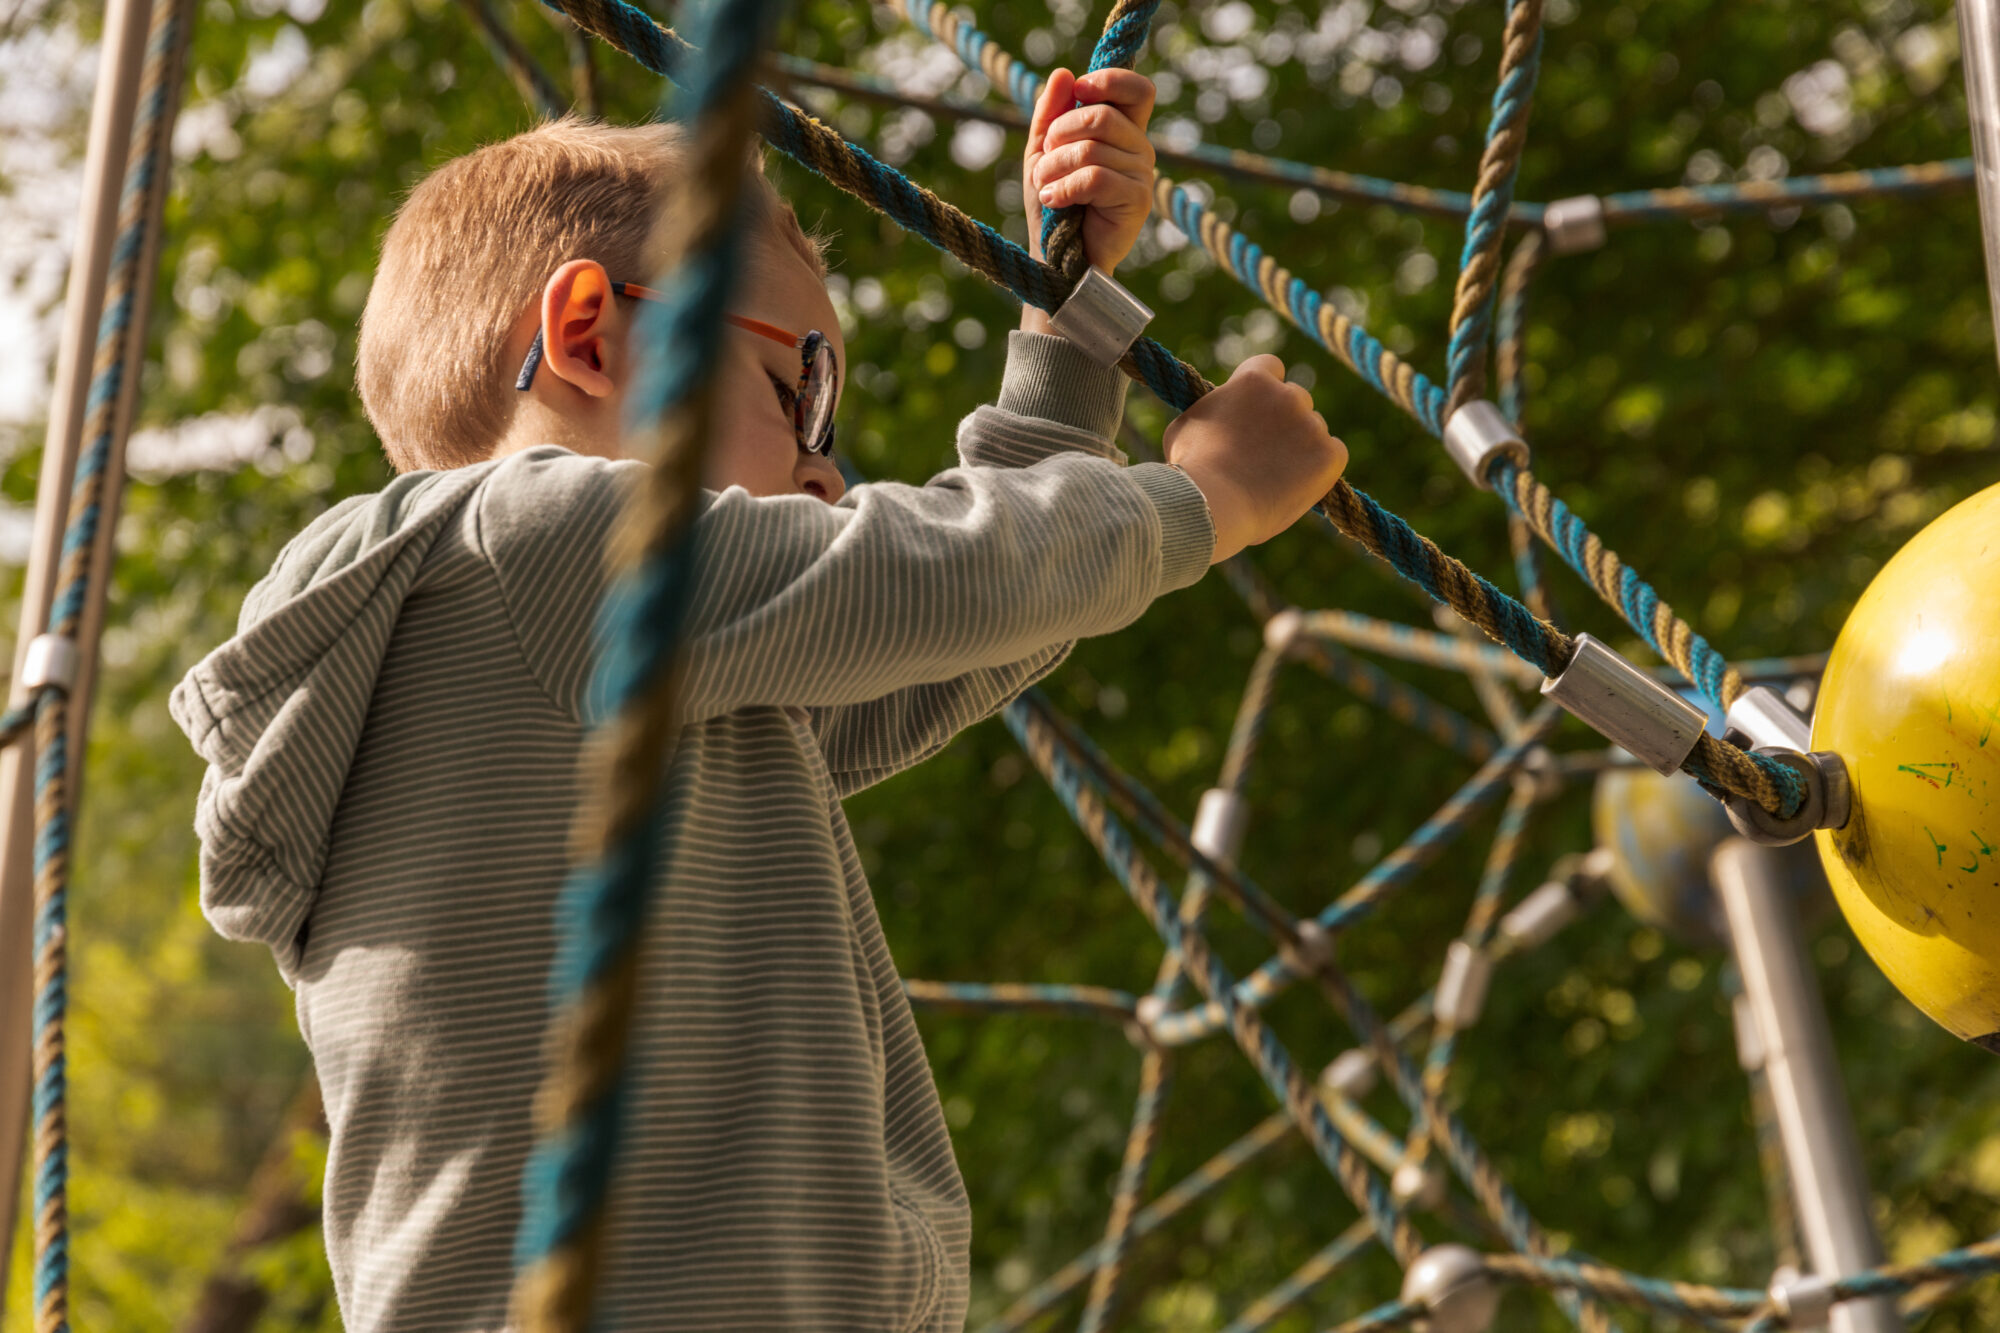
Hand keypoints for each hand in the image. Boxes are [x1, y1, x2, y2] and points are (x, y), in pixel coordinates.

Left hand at [1023, 67, 1156, 273]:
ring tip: (1044, 187)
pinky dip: (1064, 188)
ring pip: (1092, 149)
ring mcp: (1143, 175)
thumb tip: (1063, 74)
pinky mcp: (1138, 200)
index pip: (1137, 89)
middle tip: (1044, 160)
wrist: (1057, 259)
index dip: (1110, 80)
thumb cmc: (1053, 205)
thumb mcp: (1043, 152)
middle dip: (1060, 135)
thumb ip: (1051, 114)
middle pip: (1102, 116)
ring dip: (1054, 168)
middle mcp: (1139, 149)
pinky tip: (1054, 201)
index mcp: (1123, 131)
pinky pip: (1095, 177)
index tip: (1079, 92)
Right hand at [1163, 355, 1347, 563]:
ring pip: (1314, 428)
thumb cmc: (1192, 468)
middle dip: (1284, 419)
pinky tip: (1298, 483)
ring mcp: (1312, 424)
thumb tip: (1212, 412)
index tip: (1259, 407)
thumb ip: (1211, 410)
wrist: (1215, 503)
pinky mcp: (1330, 454)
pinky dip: (1321, 467)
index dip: (1266, 387)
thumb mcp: (1187, 425)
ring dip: (1301, 444)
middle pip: (1296, 398)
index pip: (1271, 367)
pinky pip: (1334, 453)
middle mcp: (1288, 394)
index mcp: (1254, 380)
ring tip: (1275, 475)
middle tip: (1266, 449)